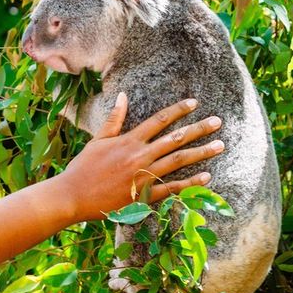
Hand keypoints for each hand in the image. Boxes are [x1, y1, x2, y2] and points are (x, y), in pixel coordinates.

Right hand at [59, 92, 223, 221]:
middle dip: (199, 129)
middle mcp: (139, 156)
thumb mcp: (97, 140)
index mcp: (128, 141)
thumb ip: (114, 119)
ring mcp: (143, 176)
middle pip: (175, 139)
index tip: (194, 103)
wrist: (73, 196)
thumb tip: (123, 96)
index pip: (159, 120)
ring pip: (178, 161)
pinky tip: (206, 177)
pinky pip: (172, 188)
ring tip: (220, 146)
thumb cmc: (83, 168)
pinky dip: (190, 183)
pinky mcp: (144, 195)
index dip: (178, 110)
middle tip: (218, 122)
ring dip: (201, 153)